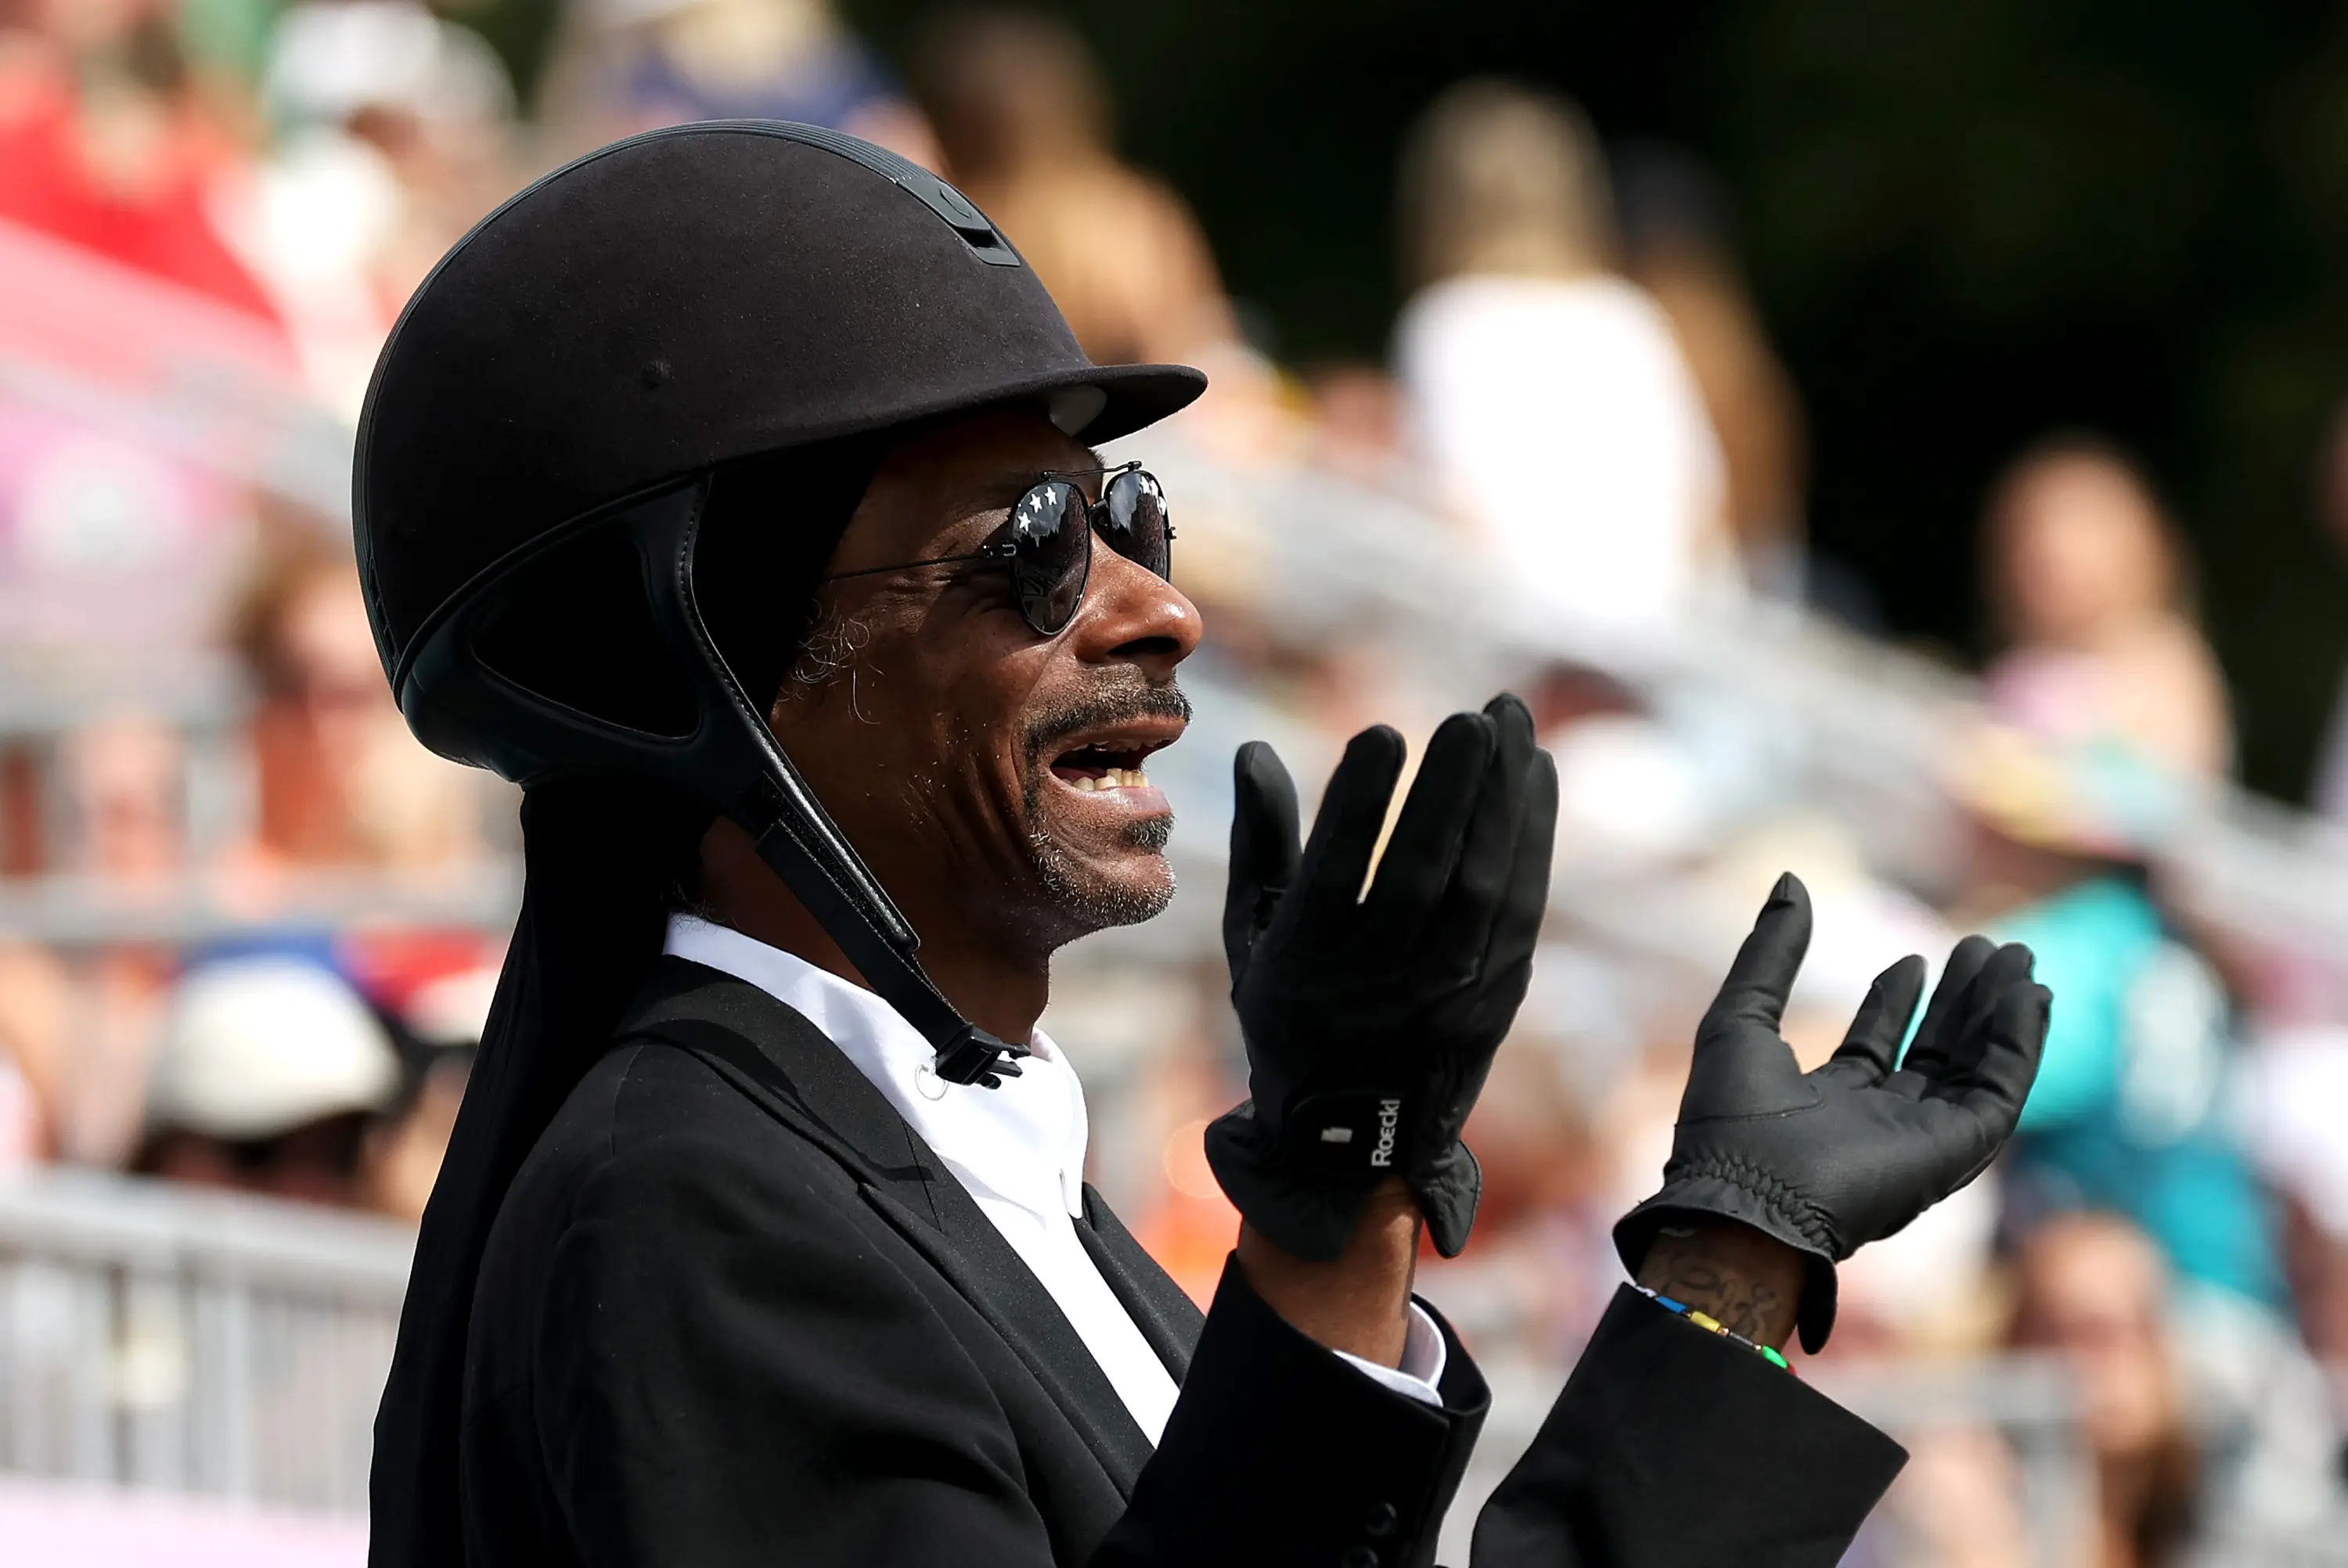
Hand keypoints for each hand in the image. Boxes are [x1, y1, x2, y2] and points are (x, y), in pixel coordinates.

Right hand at [1206, 694, 1557, 1260]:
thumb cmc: (1292, 1015)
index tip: (1381, 733)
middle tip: (1470, 717)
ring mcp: (1447, 994)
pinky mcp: (1499, 995)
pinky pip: (1524, 904)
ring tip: (1509, 719)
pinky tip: (1538, 772)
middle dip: (1450, 792)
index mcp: (1304, 969)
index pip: (1335, 876)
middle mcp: (1379, 985)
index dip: (1360, 805)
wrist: (1355, 1143)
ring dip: (1502, 799)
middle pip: (1422, 878)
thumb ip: (1259, 843)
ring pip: (1483, 887)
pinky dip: (1534, 834)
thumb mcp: (1252, 941)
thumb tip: (1255, 749)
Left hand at [1615, 873, 2050, 1351]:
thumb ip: (1770, 952)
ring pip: (1972, 1071)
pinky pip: (2000, 1093)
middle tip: (1987, 946)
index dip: (1893, 1002)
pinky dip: (2019, 1045)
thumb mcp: (1741, 1016)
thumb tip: (1792, 878)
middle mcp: (1874, 1127)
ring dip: (1999, 1015)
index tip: (1913, 957)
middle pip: (1933, 1056)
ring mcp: (1918, 1142)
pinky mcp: (1954, 1154)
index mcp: (1822, 1107)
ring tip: (2016, 959)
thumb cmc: (1730, 1120)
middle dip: (1961, 1001)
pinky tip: (2029, 996)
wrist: (1745, 1199)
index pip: (1872, 1050)